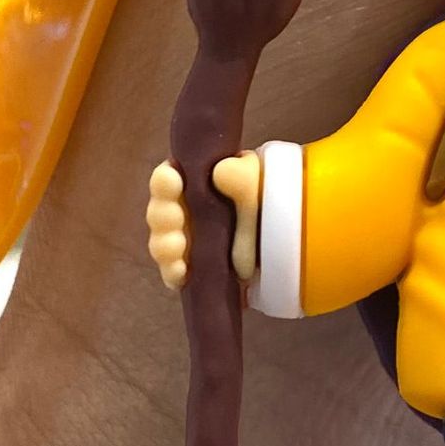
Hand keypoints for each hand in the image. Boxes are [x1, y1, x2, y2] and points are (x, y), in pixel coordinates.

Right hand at [145, 154, 262, 287]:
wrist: (285, 244)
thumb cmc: (264, 202)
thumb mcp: (259, 183)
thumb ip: (242, 176)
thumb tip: (221, 172)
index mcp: (192, 184)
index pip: (167, 178)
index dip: (164, 179)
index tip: (172, 178)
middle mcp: (181, 212)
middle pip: (158, 213)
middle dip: (163, 214)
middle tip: (176, 215)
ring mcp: (184, 244)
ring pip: (161, 244)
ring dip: (165, 245)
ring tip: (178, 245)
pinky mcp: (190, 272)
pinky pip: (172, 273)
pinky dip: (173, 272)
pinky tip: (182, 271)